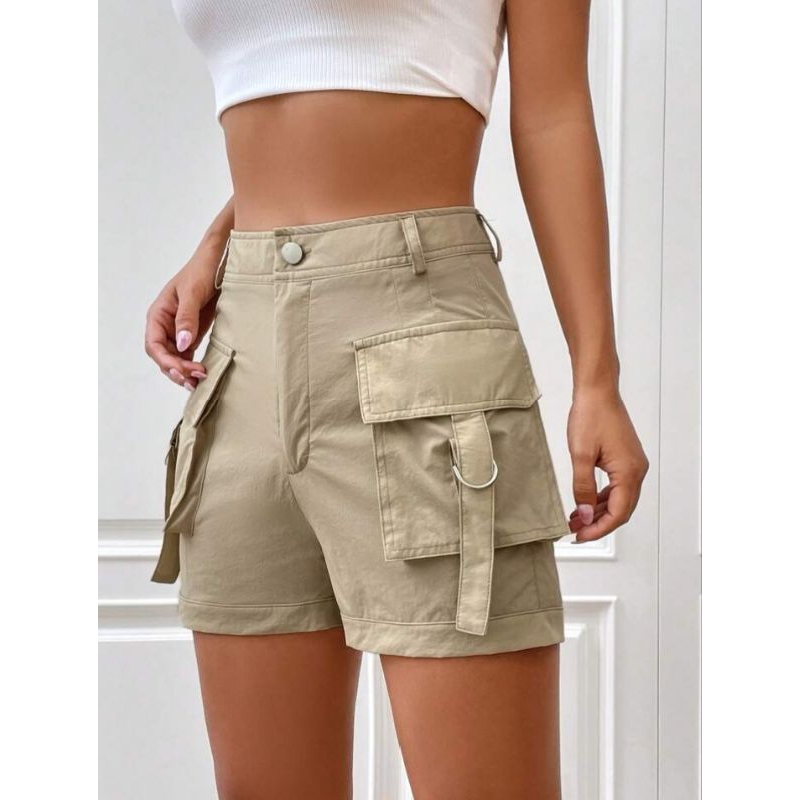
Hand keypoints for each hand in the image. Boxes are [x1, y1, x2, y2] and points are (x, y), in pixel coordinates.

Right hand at [145, 240, 221, 389]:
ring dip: (184, 372)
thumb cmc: (201, 272)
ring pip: (175, 359)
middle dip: (176, 370)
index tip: (181, 370)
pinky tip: (202, 374)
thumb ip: (186, 318)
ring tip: (199, 381)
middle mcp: (165, 325)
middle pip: (163, 356)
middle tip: (195, 379)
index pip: (153, 345)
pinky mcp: (192, 333)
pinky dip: (192, 366)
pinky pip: (188, 355)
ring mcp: (178, 331)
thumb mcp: (192, 293)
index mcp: (158, 314)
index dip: (165, 360)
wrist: (219, 263)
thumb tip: (181, 344)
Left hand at [567, 387, 648, 541]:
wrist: (597, 391)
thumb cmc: (590, 416)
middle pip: (621, 510)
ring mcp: (633, 464)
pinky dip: (601, 497)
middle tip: (575, 530)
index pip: (618, 513)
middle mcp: (637, 470)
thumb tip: (585, 514)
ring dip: (598, 511)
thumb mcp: (580, 456)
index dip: (599, 529)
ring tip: (576, 518)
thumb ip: (582, 488)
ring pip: (619, 499)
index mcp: (629, 472)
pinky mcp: (626, 459)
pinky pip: (617, 486)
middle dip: (598, 523)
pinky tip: (584, 502)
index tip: (580, 536)